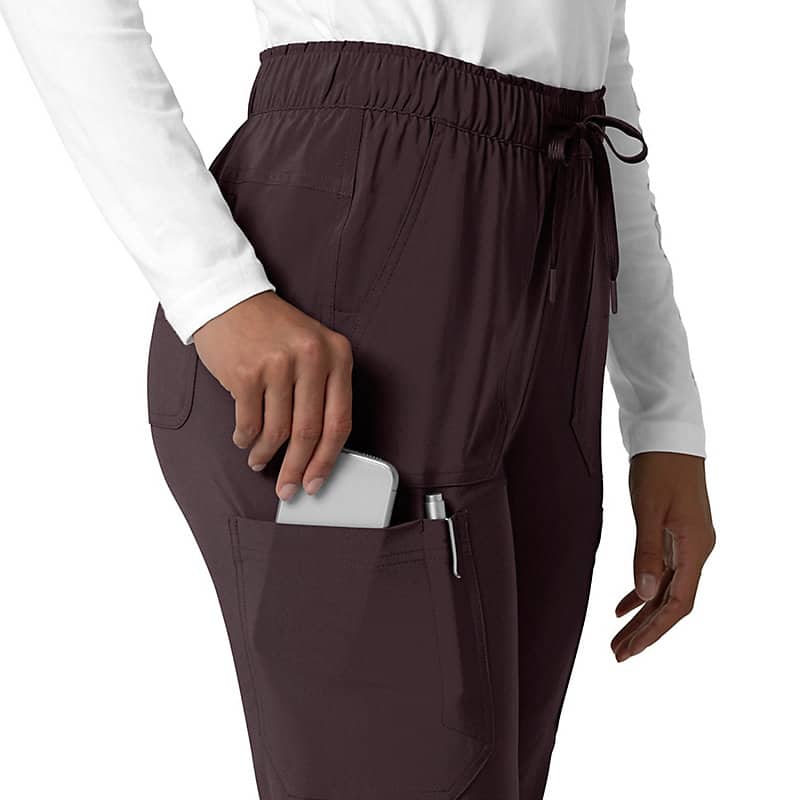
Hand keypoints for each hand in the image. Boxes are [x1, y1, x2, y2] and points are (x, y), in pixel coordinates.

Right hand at [192, 291, 353, 500]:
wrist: (230, 299)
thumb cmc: (272, 330)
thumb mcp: (312, 348)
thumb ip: (322, 391)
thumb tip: (317, 451)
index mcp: (337, 354)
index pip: (339, 420)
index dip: (328, 459)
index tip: (317, 481)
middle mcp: (312, 358)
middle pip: (309, 432)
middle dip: (297, 468)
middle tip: (289, 489)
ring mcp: (278, 364)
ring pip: (277, 432)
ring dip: (265, 454)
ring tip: (259, 460)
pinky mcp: (246, 372)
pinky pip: (249, 423)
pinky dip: (246, 439)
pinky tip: (244, 440)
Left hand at [611, 451, 715, 661]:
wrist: (668, 435)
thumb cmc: (659, 467)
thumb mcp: (648, 508)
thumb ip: (645, 552)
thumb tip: (645, 595)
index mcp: (696, 547)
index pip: (678, 603)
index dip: (655, 630)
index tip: (631, 650)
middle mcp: (696, 550)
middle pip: (672, 603)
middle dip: (646, 631)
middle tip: (618, 654)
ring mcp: (686, 543)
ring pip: (665, 590)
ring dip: (643, 614)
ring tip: (619, 638)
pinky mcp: (673, 534)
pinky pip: (660, 572)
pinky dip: (642, 589)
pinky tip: (624, 605)